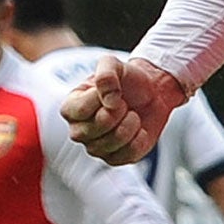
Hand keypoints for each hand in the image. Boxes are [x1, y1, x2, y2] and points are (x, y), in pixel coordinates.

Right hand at [60, 55, 186, 164]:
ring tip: (131, 114)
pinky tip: (138, 129)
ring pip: (113, 142)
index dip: (102, 98)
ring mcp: (96, 147)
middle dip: (118, 111)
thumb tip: (108, 99)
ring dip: (131, 124)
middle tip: (124, 103)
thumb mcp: (114, 64)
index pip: (80, 109)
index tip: (113, 91)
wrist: (152, 93)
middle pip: (96, 128)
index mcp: (71, 107)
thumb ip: (106, 73)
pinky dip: (140, 138)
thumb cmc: (127, 79)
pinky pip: (128, 154)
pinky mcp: (115, 159)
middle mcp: (79, 130)